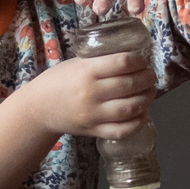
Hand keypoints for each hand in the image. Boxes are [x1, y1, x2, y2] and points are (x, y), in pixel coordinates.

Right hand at [15, 52, 154, 140]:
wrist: (38, 108)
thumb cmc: (58, 81)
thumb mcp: (76, 64)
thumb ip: (100, 62)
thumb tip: (132, 57)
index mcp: (86, 71)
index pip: (123, 63)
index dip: (140, 61)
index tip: (143, 60)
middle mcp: (91, 93)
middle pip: (130, 85)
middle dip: (147, 79)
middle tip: (151, 77)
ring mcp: (93, 114)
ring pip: (130, 108)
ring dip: (146, 100)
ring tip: (149, 93)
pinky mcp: (93, 131)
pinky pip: (122, 130)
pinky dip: (137, 123)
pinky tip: (142, 114)